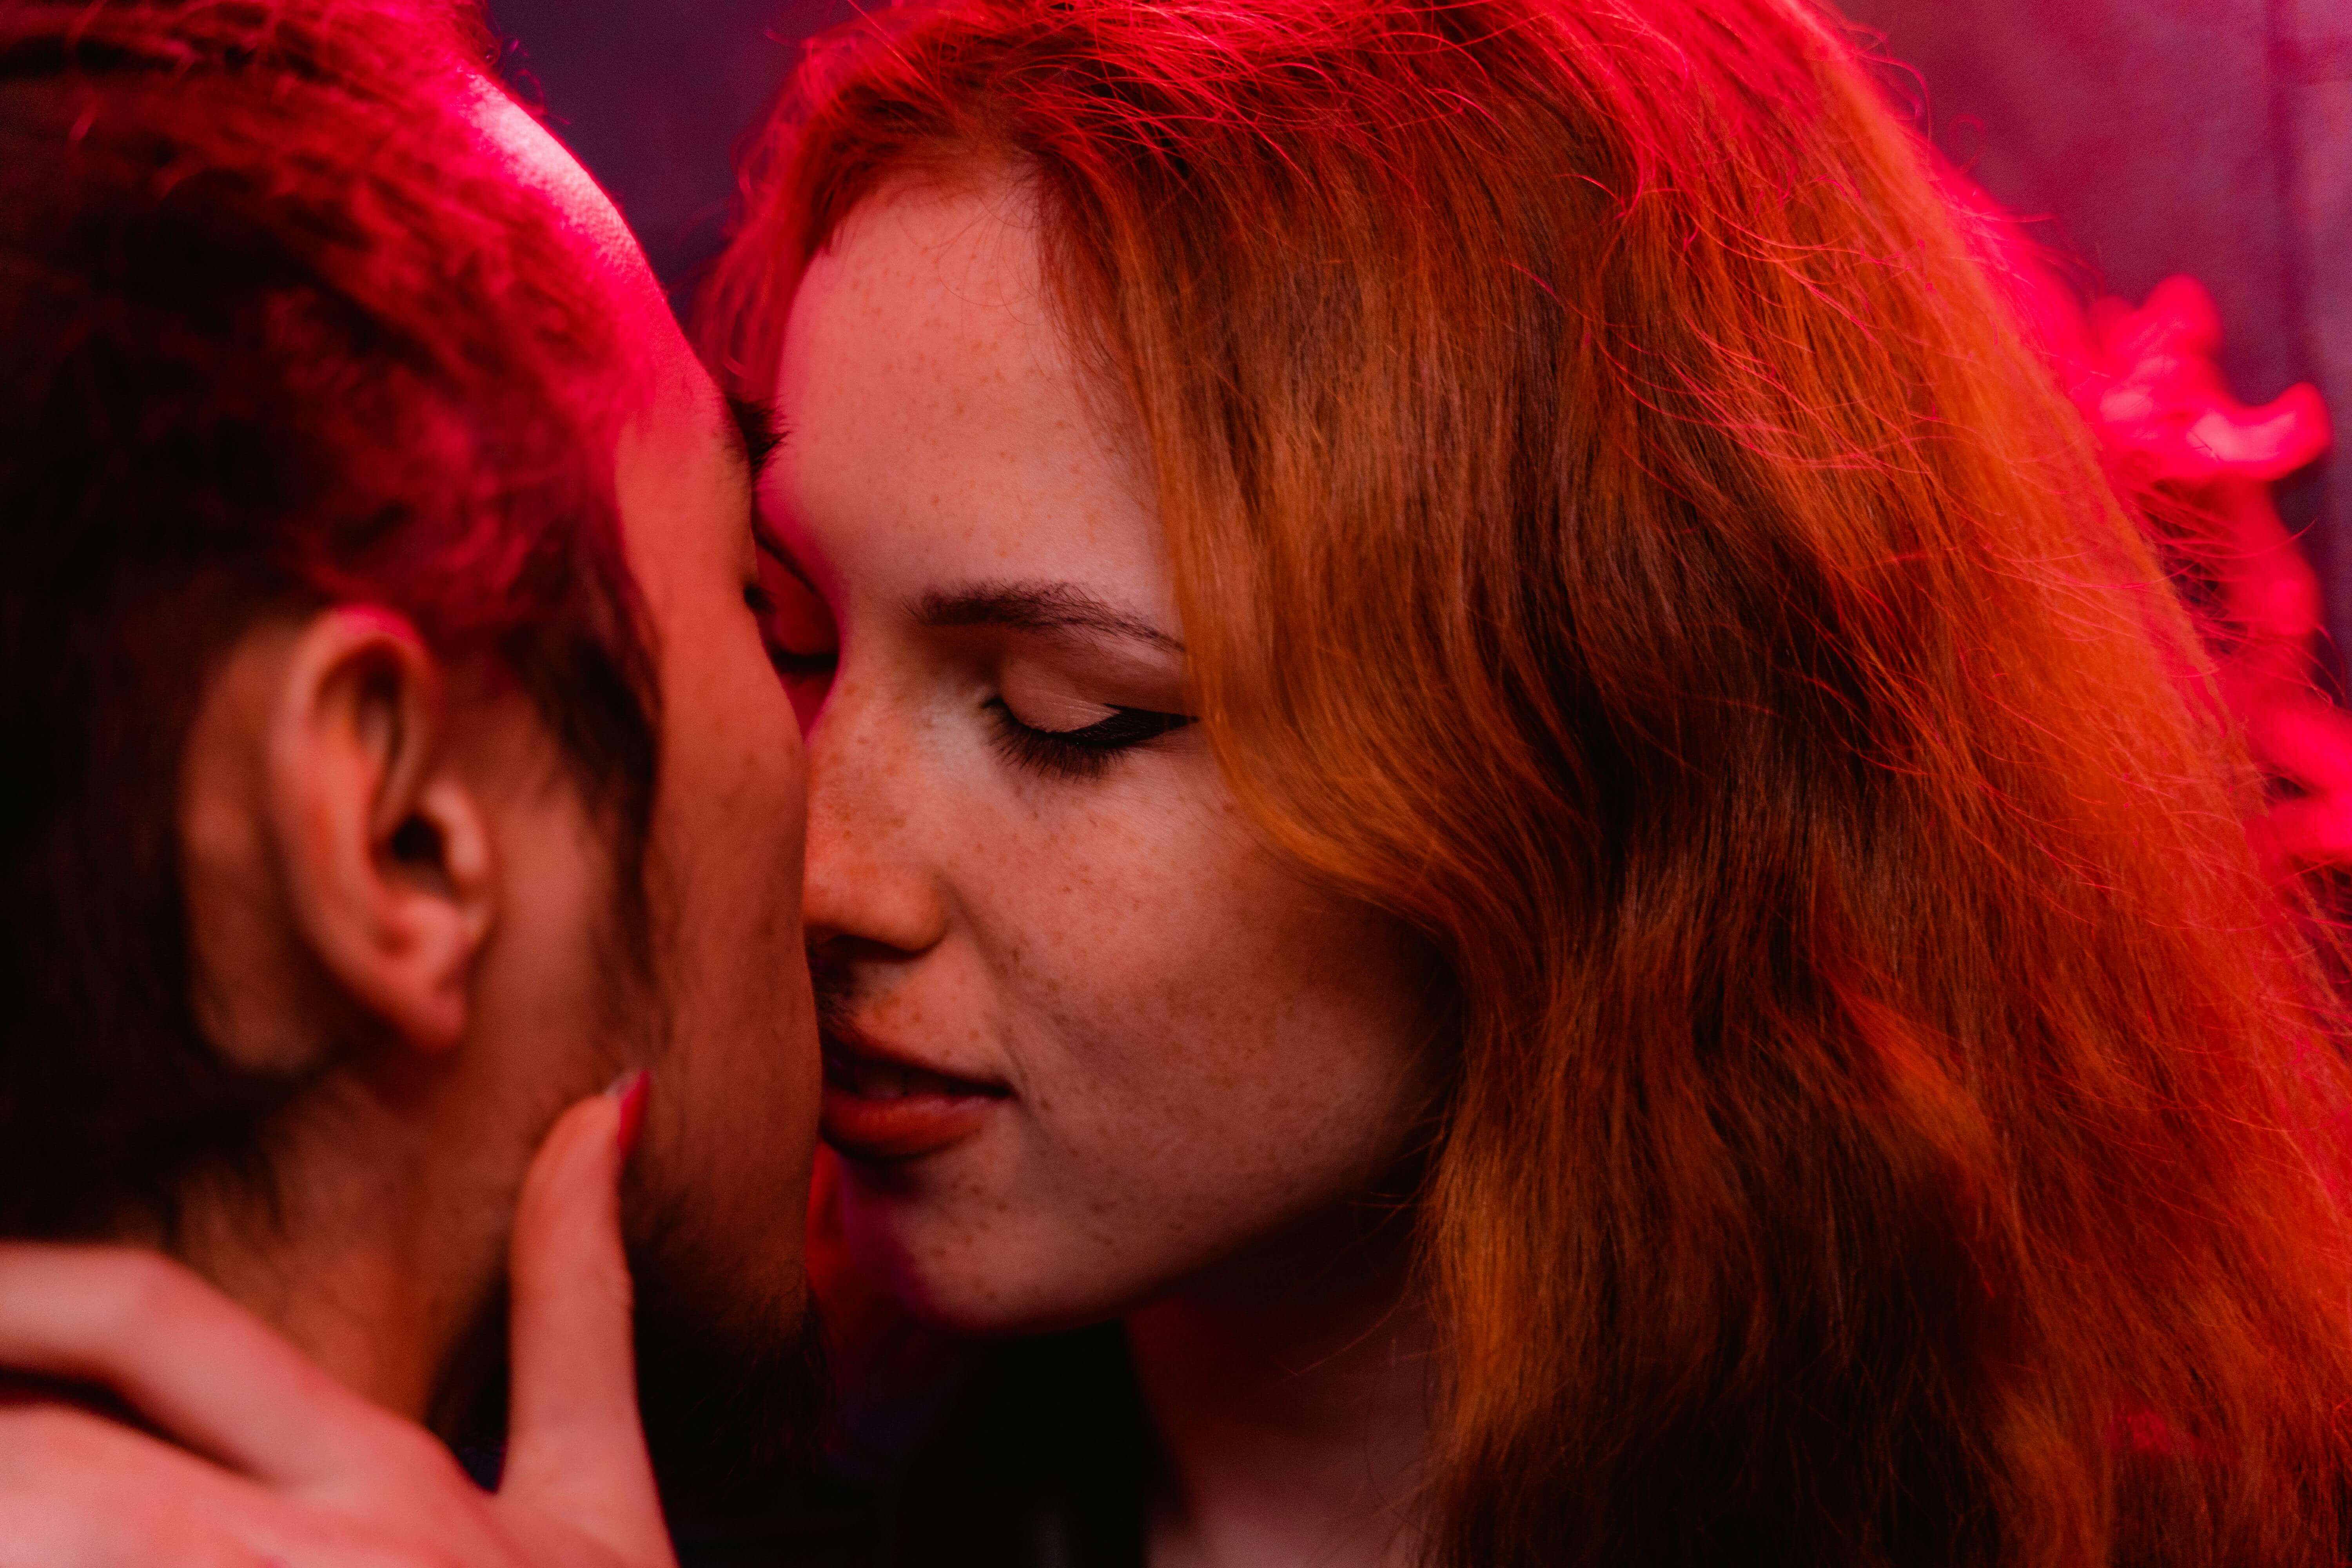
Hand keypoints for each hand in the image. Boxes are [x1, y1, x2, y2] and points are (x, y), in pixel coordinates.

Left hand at [0, 1081, 673, 1566]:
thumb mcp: (601, 1497)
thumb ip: (579, 1299)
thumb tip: (611, 1101)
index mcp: (385, 1484)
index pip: (154, 1323)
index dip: (18, 1289)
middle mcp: (311, 1565)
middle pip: (48, 1464)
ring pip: (42, 1540)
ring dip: (7, 1519)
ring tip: (15, 1511)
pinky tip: (40, 1551)